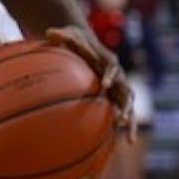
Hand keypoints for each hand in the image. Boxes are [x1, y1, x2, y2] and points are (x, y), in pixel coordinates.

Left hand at [45, 26, 136, 141]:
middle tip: (123, 118)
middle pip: (126, 91)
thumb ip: (61, 36)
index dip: (109, 76)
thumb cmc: (76, 42)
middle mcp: (118, 77)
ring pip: (128, 107)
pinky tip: (121, 146)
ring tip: (129, 139)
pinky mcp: (116, 100)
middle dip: (126, 105)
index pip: (112, 67)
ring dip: (130, 122)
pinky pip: (121, 115)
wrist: (87, 47)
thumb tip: (48, 32)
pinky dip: (123, 128)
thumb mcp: (68, 36)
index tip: (103, 85)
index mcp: (109, 61)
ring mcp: (119, 90)